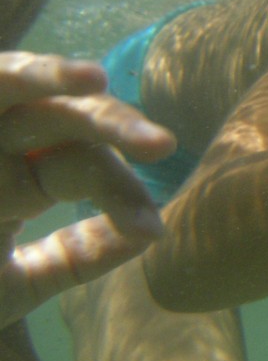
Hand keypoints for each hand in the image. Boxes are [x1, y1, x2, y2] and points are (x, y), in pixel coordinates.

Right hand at [0, 51, 175, 327]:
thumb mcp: (15, 285)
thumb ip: (74, 258)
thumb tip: (150, 233)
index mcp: (19, 176)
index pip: (81, 164)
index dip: (120, 191)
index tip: (151, 230)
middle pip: (59, 117)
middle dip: (111, 126)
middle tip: (159, 143)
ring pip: (6, 83)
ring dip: (47, 75)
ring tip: (94, 80)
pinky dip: (10, 76)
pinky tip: (54, 78)